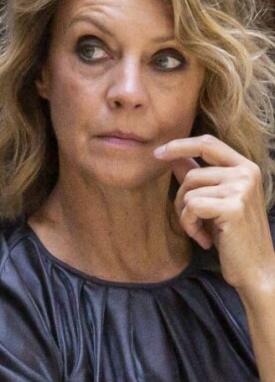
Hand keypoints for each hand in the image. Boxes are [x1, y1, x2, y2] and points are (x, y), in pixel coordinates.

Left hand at [154, 135, 274, 291]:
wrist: (256, 271)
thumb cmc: (232, 235)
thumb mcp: (214, 201)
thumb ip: (198, 176)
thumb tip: (173, 156)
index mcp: (245, 167)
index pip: (207, 143)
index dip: (180, 145)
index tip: (158, 153)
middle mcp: (246, 173)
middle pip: (191, 173)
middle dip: (182, 198)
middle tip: (191, 219)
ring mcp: (241, 188)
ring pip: (188, 191)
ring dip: (186, 216)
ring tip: (202, 231)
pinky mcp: (233, 207)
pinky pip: (191, 206)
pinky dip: (190, 225)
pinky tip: (204, 239)